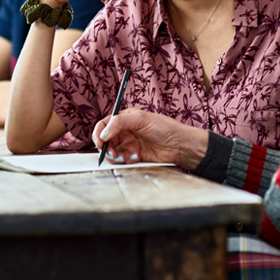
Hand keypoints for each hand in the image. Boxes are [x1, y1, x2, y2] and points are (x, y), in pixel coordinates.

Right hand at [92, 108, 206, 168]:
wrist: (180, 145)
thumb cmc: (165, 128)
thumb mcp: (141, 119)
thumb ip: (119, 123)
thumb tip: (104, 133)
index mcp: (126, 118)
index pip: (104, 124)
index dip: (99, 133)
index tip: (100, 142)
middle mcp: (126, 131)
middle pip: (105, 140)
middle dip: (106, 147)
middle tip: (112, 153)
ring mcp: (130, 144)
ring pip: (112, 151)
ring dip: (115, 156)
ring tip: (124, 157)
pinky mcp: (134, 156)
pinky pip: (121, 160)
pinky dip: (124, 160)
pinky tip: (134, 158)